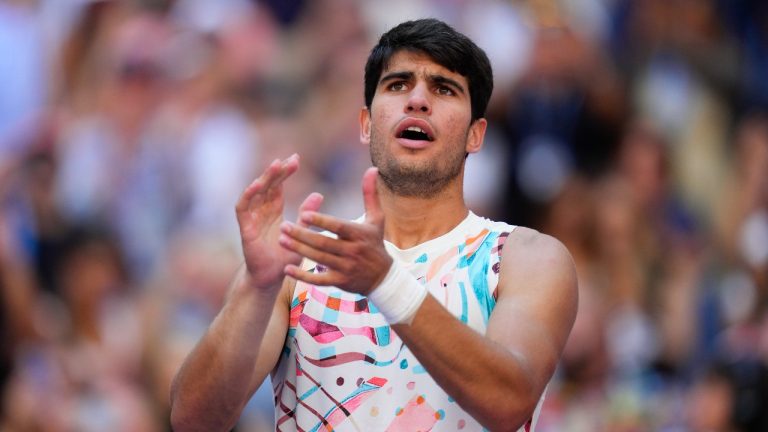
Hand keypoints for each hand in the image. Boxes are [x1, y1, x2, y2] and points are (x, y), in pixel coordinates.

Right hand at [235, 154, 322, 289]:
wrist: (271, 277)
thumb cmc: (285, 257)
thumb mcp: (301, 233)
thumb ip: (307, 214)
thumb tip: (319, 194)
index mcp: (274, 211)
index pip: (278, 187)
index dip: (285, 173)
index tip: (296, 159)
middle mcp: (261, 212)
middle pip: (267, 186)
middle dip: (277, 171)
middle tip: (290, 159)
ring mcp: (252, 219)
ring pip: (255, 193)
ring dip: (264, 178)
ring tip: (275, 165)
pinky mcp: (245, 228)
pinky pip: (243, 208)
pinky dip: (248, 195)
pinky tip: (256, 185)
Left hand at [278, 167, 391, 294]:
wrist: (383, 277)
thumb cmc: (375, 242)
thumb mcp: (376, 218)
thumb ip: (370, 193)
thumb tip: (372, 168)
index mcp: (359, 234)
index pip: (338, 227)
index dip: (321, 222)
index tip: (304, 214)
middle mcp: (352, 251)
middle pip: (324, 244)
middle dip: (302, 235)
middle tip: (283, 226)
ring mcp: (346, 268)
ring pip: (319, 259)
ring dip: (299, 250)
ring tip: (281, 240)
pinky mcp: (340, 282)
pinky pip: (318, 281)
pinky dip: (303, 276)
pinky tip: (287, 268)